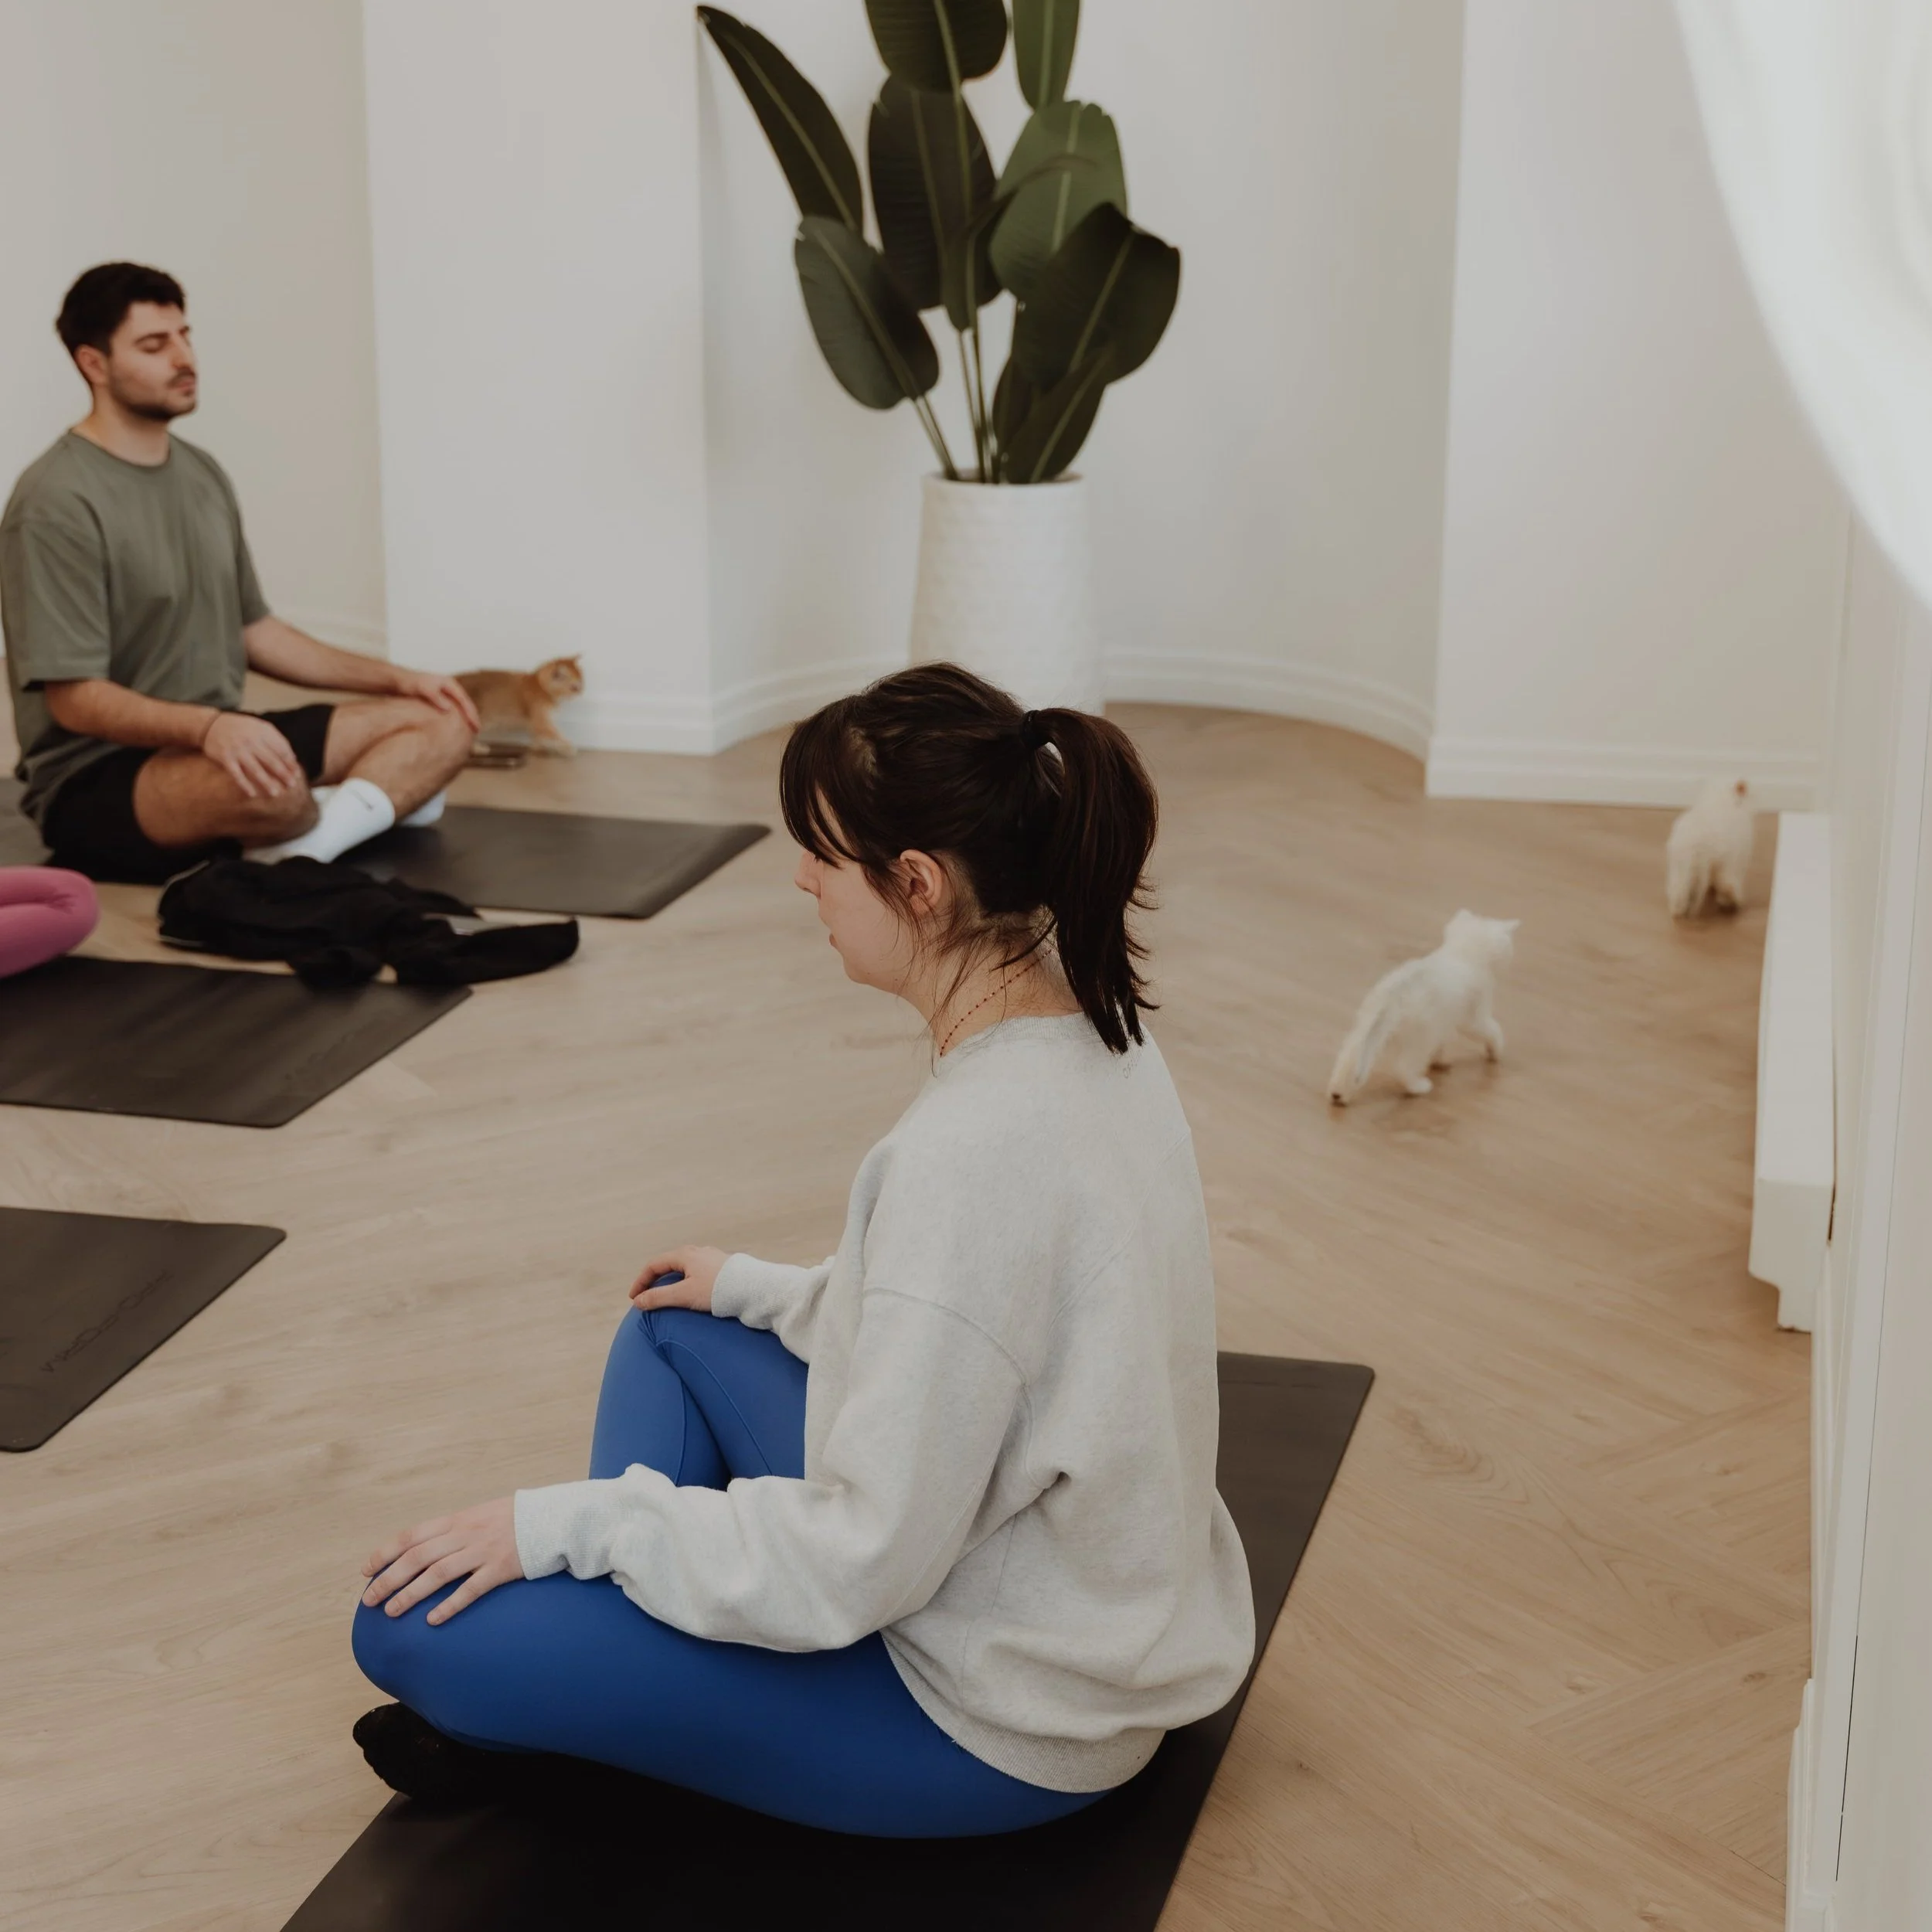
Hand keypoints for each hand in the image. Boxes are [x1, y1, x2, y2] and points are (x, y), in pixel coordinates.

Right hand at [202, 710, 302, 798]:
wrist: (210, 724)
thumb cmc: (241, 728)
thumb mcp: (259, 727)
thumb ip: (276, 740)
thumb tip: (293, 758)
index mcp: (262, 733)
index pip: (281, 749)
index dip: (290, 763)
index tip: (297, 774)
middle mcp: (251, 741)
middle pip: (271, 760)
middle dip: (283, 773)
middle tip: (292, 785)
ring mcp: (238, 750)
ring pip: (255, 769)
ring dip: (266, 782)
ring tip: (275, 793)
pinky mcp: (225, 758)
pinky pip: (236, 774)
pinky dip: (244, 784)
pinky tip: (252, 794)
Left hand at [361, 1497, 521, 1623]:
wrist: (551, 1519)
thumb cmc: (512, 1519)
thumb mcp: (478, 1514)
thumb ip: (452, 1529)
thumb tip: (421, 1548)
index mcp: (457, 1519)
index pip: (411, 1535)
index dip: (385, 1552)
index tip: (366, 1570)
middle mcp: (465, 1534)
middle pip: (418, 1557)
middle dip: (389, 1578)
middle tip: (370, 1600)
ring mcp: (483, 1552)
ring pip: (438, 1573)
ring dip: (411, 1593)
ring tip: (392, 1611)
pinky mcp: (500, 1569)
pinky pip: (470, 1589)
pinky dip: (449, 1605)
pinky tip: (432, 1620)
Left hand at [391, 666, 481, 731]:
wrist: (397, 680)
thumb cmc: (410, 684)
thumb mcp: (423, 689)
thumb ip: (436, 697)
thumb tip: (449, 708)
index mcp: (450, 683)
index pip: (465, 700)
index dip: (471, 714)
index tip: (476, 726)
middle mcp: (450, 687)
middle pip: (465, 704)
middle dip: (472, 717)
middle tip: (476, 732)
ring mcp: (445, 693)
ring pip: (460, 707)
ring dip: (465, 718)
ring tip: (469, 732)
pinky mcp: (439, 698)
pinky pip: (452, 709)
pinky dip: (456, 717)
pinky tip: (455, 727)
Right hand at [631, 1244, 727, 1312]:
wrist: (752, 1288)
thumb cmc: (718, 1290)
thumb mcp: (684, 1295)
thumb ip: (659, 1298)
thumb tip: (638, 1301)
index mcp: (685, 1255)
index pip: (654, 1265)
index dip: (641, 1281)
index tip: (634, 1298)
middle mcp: (697, 1252)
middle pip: (669, 1264)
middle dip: (655, 1279)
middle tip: (647, 1296)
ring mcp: (711, 1258)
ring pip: (684, 1267)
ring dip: (671, 1280)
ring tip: (667, 1295)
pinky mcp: (723, 1268)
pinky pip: (698, 1272)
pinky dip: (686, 1281)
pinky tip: (691, 1292)